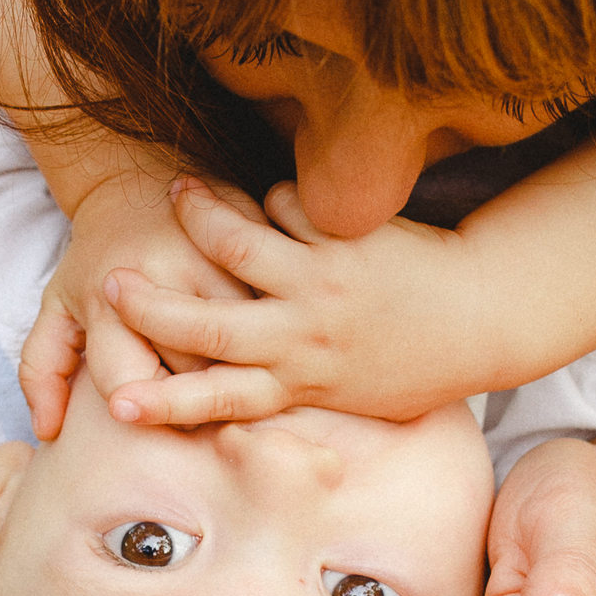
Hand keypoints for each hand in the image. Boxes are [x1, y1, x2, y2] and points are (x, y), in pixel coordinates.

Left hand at [19, 167, 250, 439]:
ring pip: (242, 349)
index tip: (157, 410)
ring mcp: (216, 264)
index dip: (146, 410)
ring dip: (241, 367)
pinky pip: (271, 316)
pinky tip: (261, 339)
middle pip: (194, 374)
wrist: (137, 173)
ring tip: (234, 368)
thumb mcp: (56, 305)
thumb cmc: (97, 258)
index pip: (129, 384)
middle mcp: (163, 281)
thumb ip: (42, 369)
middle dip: (198, 394)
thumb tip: (48, 430)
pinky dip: (268, 337)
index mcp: (109, 302)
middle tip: (200, 392)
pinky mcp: (254, 248)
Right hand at [101, 177, 486, 426]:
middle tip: (112, 281)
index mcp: (302, 385)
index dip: (163, 401)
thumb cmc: (414, 363)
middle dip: (150, 303)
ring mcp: (323, 285)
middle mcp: (305, 340)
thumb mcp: (351, 398)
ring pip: (237, 245)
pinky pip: (287, 208)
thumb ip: (294, 392)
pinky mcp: (344, 241)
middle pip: (205, 322)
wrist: (484, 315)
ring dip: (198, 216)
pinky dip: (274, 199)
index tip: (119, 402)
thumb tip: (239, 398)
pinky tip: (272, 196)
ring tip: (176, 194)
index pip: (219, 399)